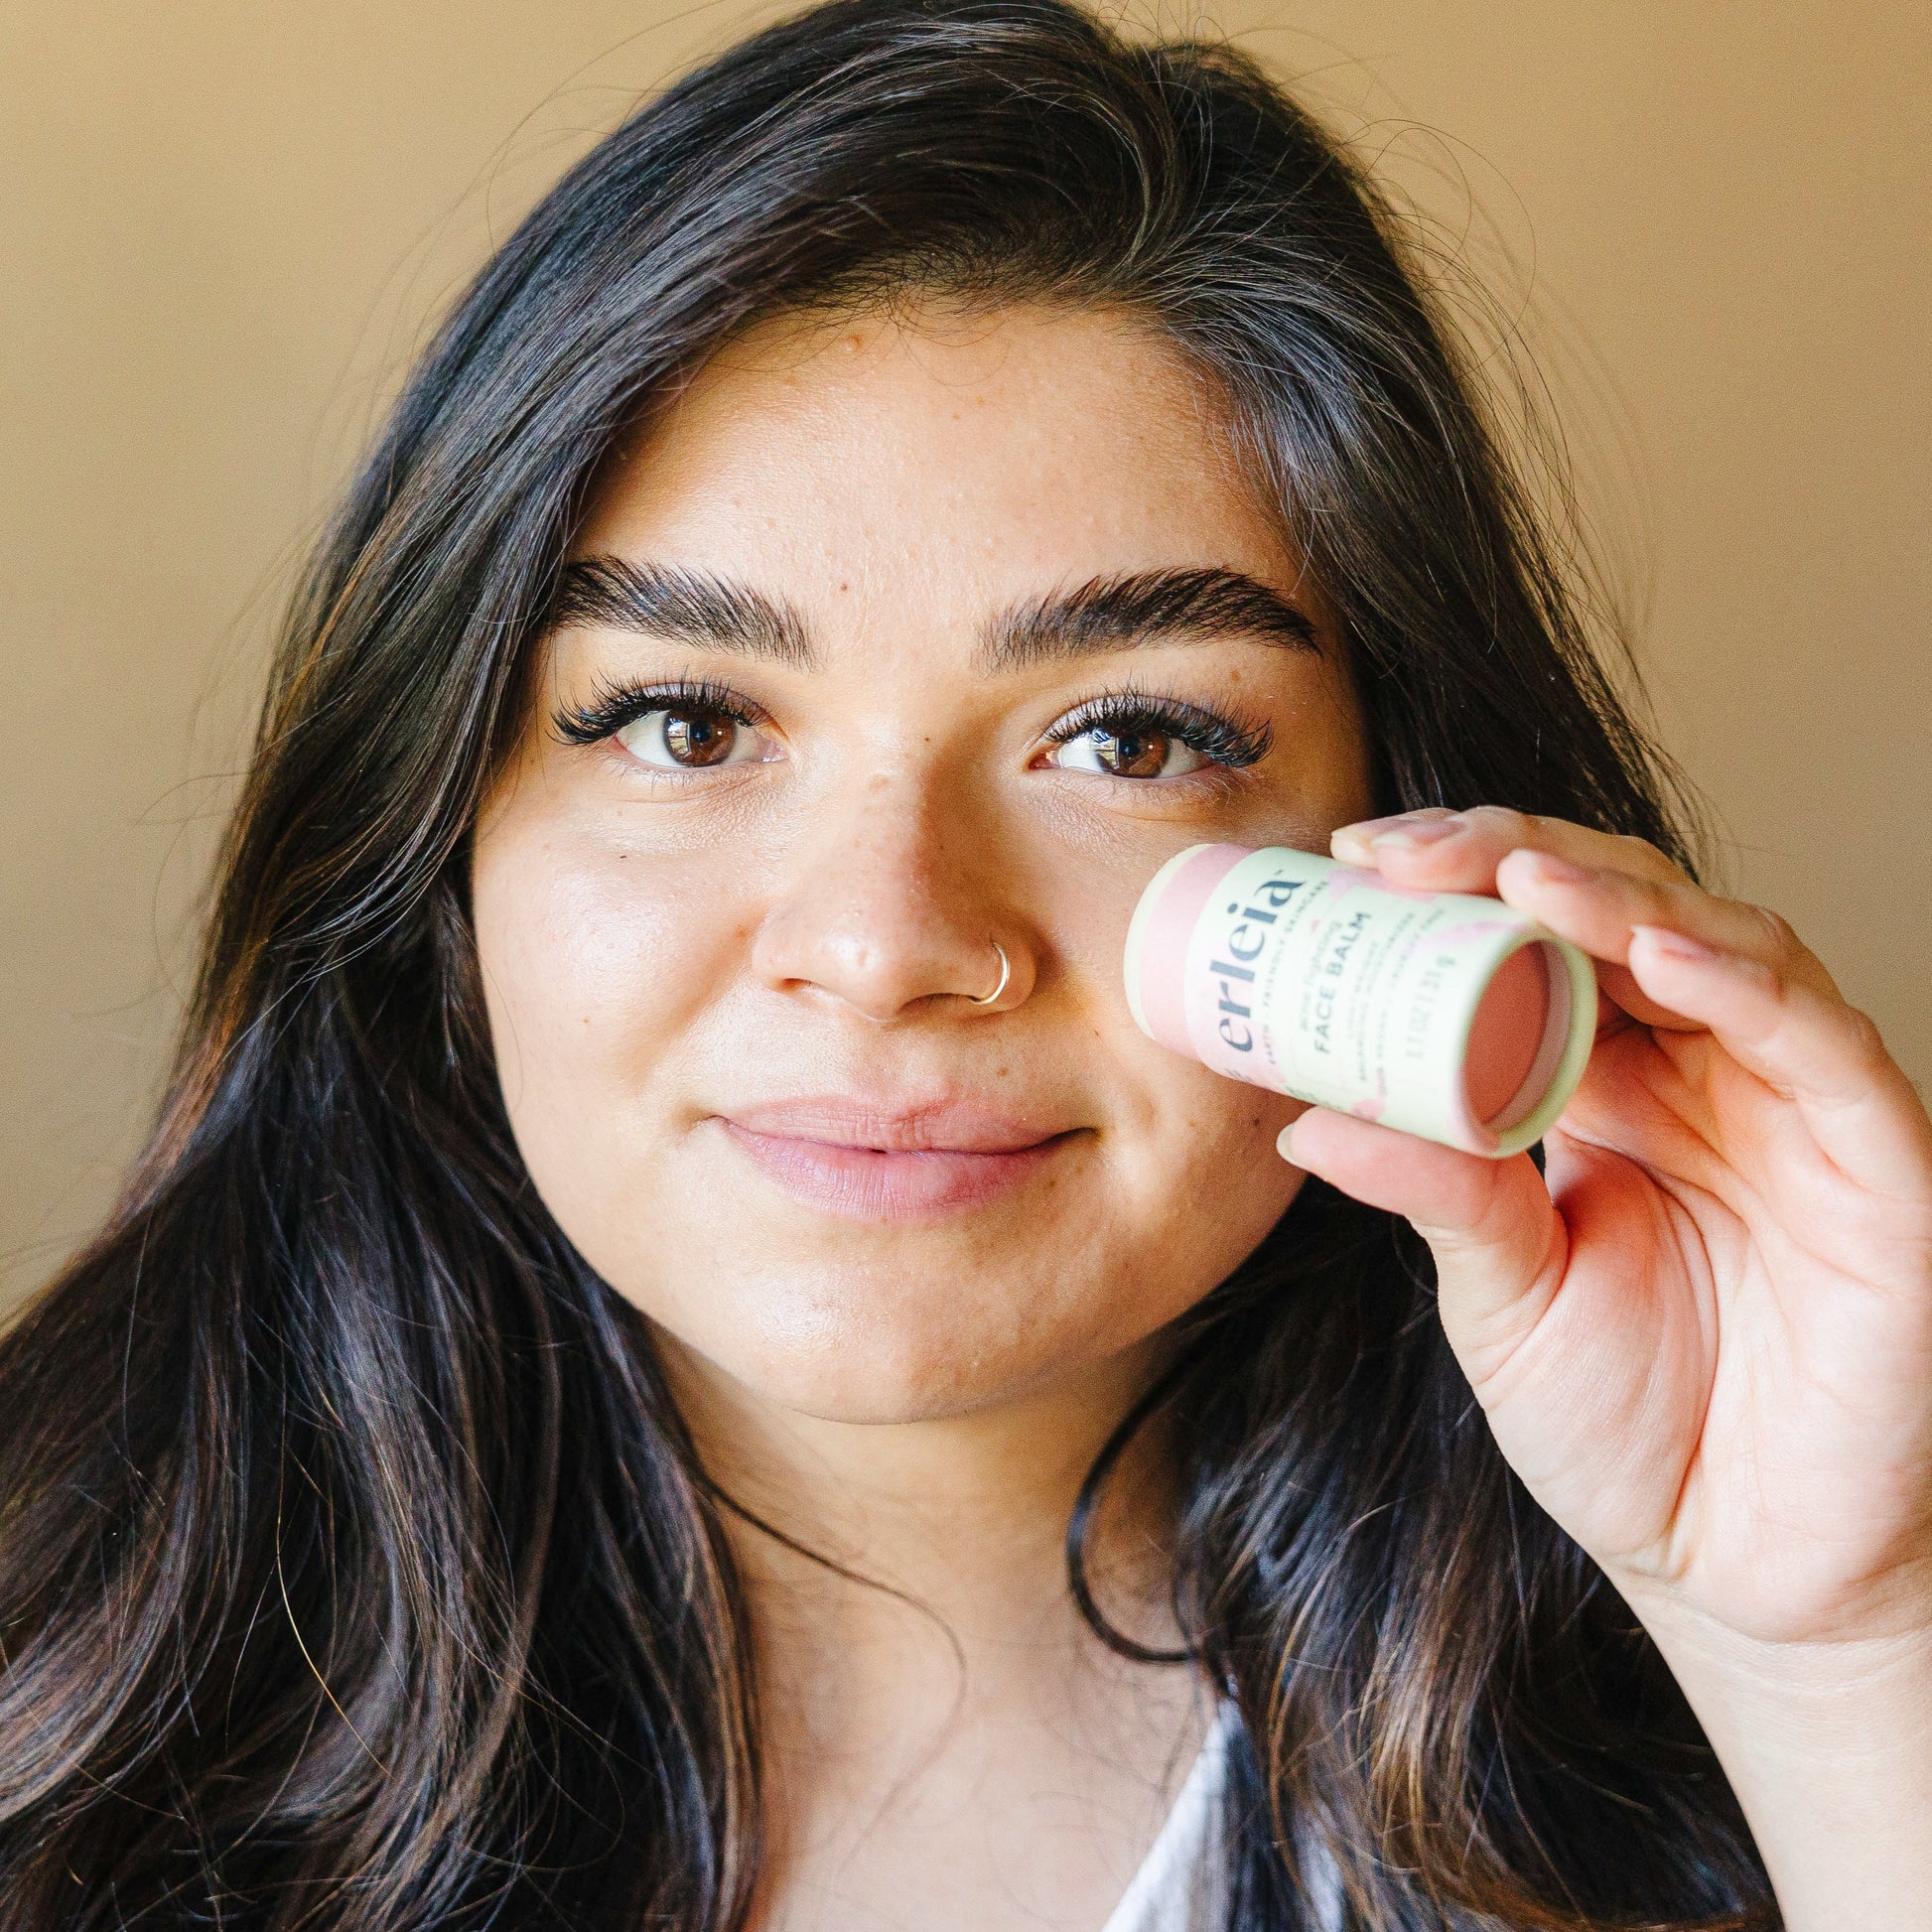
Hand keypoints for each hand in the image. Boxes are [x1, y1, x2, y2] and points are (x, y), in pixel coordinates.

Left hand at [1283, 806, 1931, 1655]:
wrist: (1737, 1569)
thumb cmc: (1624, 1424)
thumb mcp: (1501, 1295)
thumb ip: (1435, 1193)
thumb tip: (1305, 1117)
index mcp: (1609, 1089)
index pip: (1543, 945)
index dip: (1461, 887)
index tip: (1358, 859)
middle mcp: (1702, 1075)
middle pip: (1624, 913)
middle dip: (1517, 862)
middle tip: (1410, 850)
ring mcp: (1792, 1108)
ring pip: (1722, 946)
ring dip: (1619, 898)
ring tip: (1516, 876)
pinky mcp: (1878, 1163)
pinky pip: (1819, 1044)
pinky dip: (1742, 984)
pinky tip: (1658, 953)